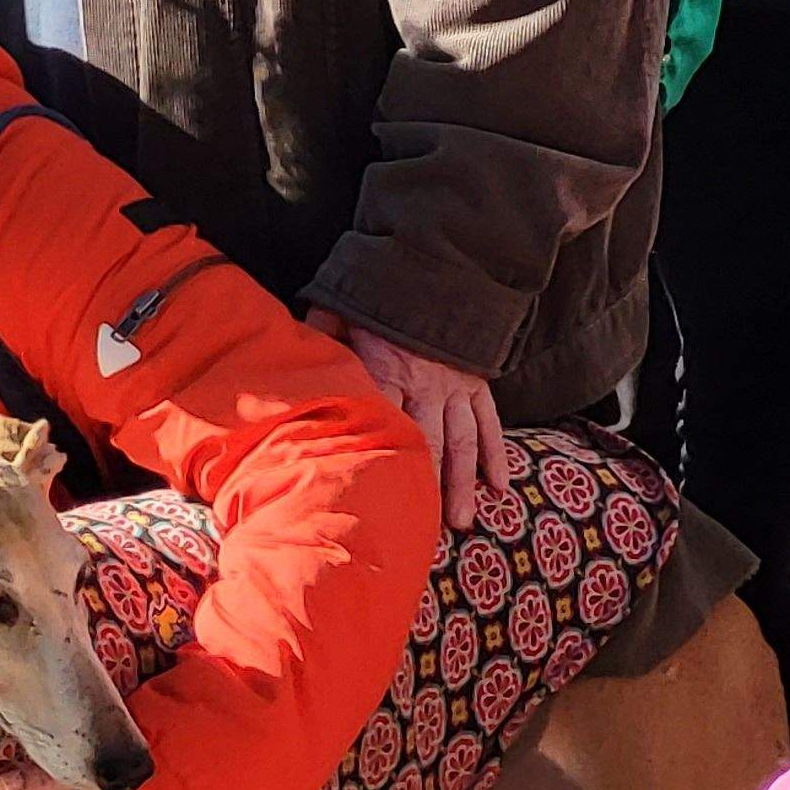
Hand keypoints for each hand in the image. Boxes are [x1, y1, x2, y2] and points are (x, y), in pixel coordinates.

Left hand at [309, 308, 509, 529]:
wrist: (436, 257)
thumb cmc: (377, 288)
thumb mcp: (339, 308)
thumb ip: (318, 338)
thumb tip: (291, 362)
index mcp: (386, 370)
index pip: (380, 424)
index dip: (378, 463)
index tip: (372, 502)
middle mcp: (424, 385)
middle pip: (426, 445)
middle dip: (426, 490)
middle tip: (425, 531)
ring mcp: (454, 386)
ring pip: (462, 442)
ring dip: (462, 484)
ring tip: (461, 522)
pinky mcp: (476, 381)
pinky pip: (489, 423)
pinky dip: (495, 454)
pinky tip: (498, 486)